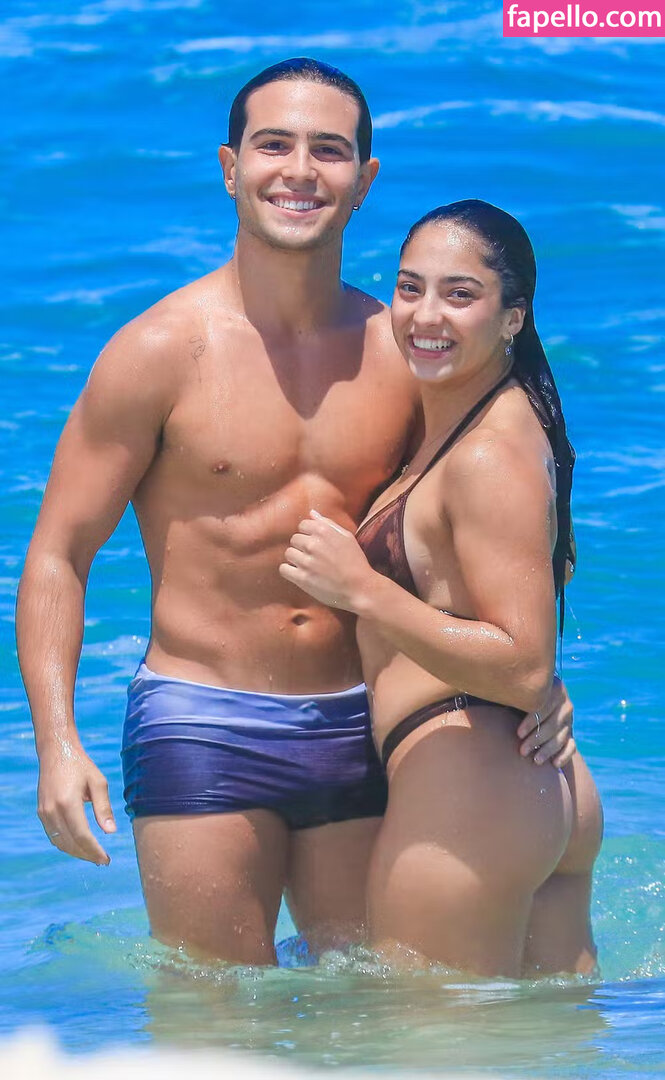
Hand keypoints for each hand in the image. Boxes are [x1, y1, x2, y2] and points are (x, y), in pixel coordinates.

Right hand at [37, 736, 115, 864]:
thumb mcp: (98, 783)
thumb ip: (103, 808)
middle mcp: (53, 810)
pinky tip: (79, 845)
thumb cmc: (80, 765)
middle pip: (70, 843)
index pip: (82, 836)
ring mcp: (44, 812)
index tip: (106, 859)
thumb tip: (111, 832)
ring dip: (77, 853)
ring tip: (93, 855)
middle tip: (103, 861)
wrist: (56, 752)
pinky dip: (66, 844)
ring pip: (60, 843)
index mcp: (68, 802)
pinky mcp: (41, 812)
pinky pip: (53, 836)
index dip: (94, 851)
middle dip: (87, 855)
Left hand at [279, 510, 373, 611]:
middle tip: (313, 557)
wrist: (360, 588)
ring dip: (296, 558)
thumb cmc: (355, 562)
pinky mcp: (302, 578)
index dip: (308, 534)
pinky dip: (289, 571)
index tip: (316, 544)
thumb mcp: (347, 537)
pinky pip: (284, 569)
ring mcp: (306, 561)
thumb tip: (311, 513)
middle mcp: (313, 544)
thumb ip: (328, 523)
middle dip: (302, 547)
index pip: (303, 525)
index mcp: (324, 531)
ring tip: (307, 566)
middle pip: (294, 539)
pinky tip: (299, 573)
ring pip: (288, 553)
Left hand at [517, 676, 575, 767]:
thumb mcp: (519, 693)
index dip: (531, 722)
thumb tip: (497, 695)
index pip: (543, 708)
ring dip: (548, 750)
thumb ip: (513, 693)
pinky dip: (564, 755)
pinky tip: (554, 764)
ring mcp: (568, 721)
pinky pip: (571, 746)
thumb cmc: (518, 697)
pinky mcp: (570, 734)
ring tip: (535, 760)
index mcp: (554, 690)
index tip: (518, 734)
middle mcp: (565, 705)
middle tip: (522, 751)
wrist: (533, 702)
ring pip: (561, 737)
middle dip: (536, 739)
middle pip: (552, 725)